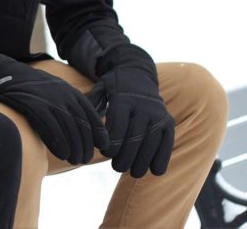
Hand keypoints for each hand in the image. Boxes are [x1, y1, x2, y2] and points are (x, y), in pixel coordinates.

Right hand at [0, 45, 107, 164]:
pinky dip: (59, 143)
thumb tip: (83, 128)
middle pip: (81, 124)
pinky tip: (62, 154)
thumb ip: (68, 105)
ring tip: (75, 159)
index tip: (103, 147)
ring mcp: (48, 100)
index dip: (99, 132)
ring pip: (68, 128)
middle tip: (84, 158)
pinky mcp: (34, 106)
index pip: (91, 114)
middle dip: (85, 144)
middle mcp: (62, 95)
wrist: (4, 75)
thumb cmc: (30, 89)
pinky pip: (51, 128)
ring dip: (74, 147)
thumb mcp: (53, 91)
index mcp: (69, 91)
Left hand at [87, 45, 173, 177]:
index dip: (112, 144)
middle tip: (117, 167)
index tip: (105, 153)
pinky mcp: (168, 121)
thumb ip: (91, 106)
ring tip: (134, 172)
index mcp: (123, 99)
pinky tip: (155, 170)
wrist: (137, 74)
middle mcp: (143, 106)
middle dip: (126, 156)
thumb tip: (78, 123)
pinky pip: (167, 142)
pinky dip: (162, 157)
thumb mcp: (99, 90)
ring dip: (143, 161)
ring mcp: (158, 114)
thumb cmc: (112, 87)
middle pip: (135, 137)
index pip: (118, 126)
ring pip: (151, 143)